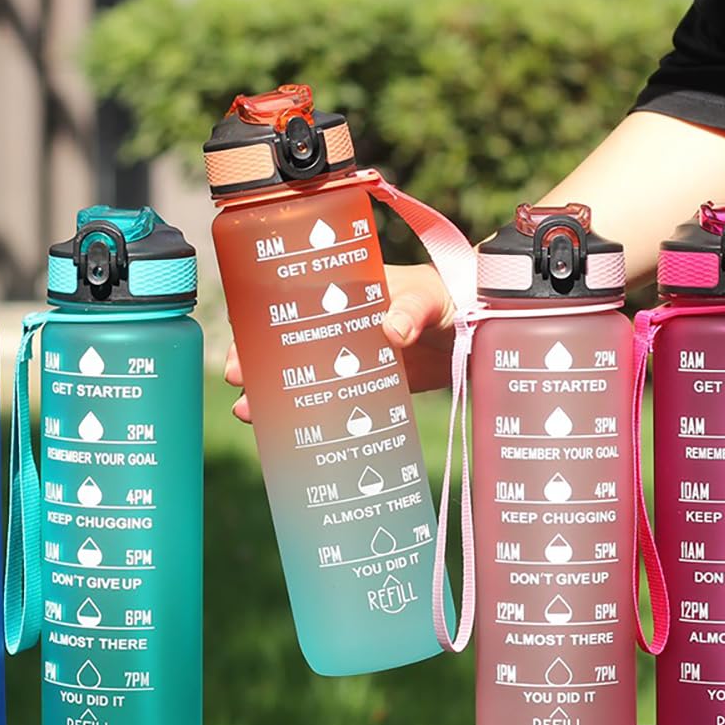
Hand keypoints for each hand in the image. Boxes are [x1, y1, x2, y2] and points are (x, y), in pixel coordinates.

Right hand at [224, 262, 455, 422]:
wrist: (484, 328)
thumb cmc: (453, 296)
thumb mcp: (431, 296)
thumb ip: (412, 308)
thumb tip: (393, 329)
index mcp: (343, 291)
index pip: (287, 302)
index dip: (257, 322)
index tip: (241, 345)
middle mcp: (338, 324)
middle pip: (284, 343)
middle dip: (256, 363)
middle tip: (240, 384)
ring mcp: (350, 356)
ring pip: (301, 374)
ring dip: (273, 393)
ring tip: (251, 414)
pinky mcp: (368, 384)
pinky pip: (331, 400)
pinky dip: (309, 415)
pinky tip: (289, 432)